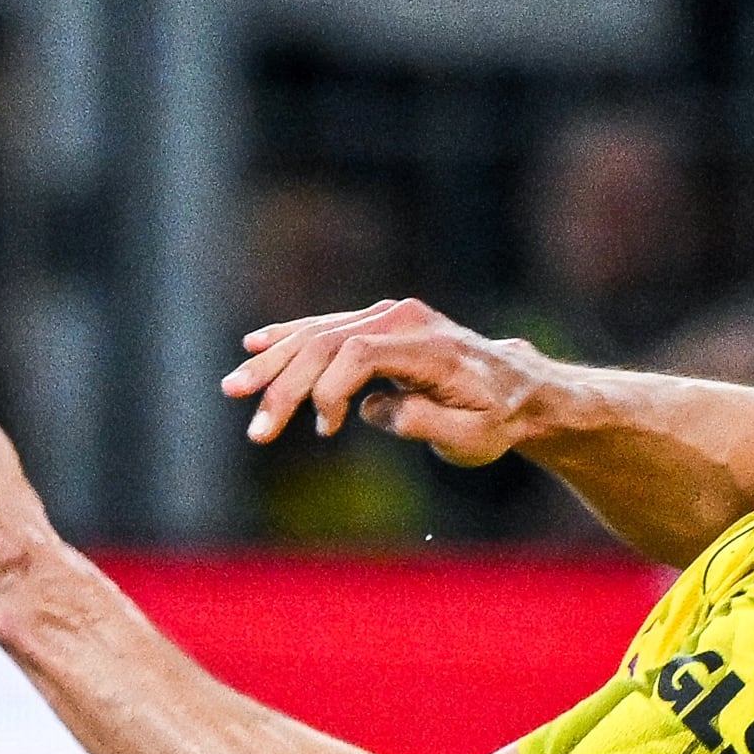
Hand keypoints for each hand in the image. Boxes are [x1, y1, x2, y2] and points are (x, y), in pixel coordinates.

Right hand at [219, 299, 542, 463]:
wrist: (518, 389)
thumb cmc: (496, 420)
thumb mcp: (473, 437)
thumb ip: (425, 422)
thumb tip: (373, 410)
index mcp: (428, 347)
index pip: (358, 351)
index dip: (328, 389)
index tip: (324, 429)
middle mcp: (404, 319)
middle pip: (328, 342)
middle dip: (284, 384)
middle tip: (256, 429)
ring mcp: (389, 316)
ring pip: (318, 333)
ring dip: (273, 363)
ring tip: (234, 389)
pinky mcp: (379, 323)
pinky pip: (326, 327)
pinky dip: (289, 338)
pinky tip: (255, 344)